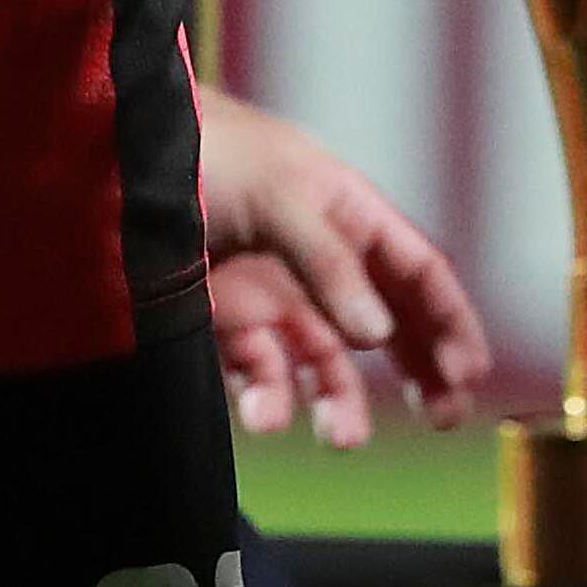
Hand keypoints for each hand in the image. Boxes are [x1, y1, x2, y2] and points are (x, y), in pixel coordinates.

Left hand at [197, 81, 489, 441]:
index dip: (449, 320)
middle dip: (420, 372)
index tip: (467, 374)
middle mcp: (317, 259)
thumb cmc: (209, 150)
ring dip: (340, 401)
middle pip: (386, 324)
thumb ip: (330, 262)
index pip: (417, 272)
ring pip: (326, 360)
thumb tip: (378, 333)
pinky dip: (271, 400)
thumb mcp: (280, 193)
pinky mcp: (226, 322)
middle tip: (443, 419)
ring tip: (341, 437)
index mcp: (346, 214)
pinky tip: (268, 415)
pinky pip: (262, 373)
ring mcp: (272, 292)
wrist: (119, 153)